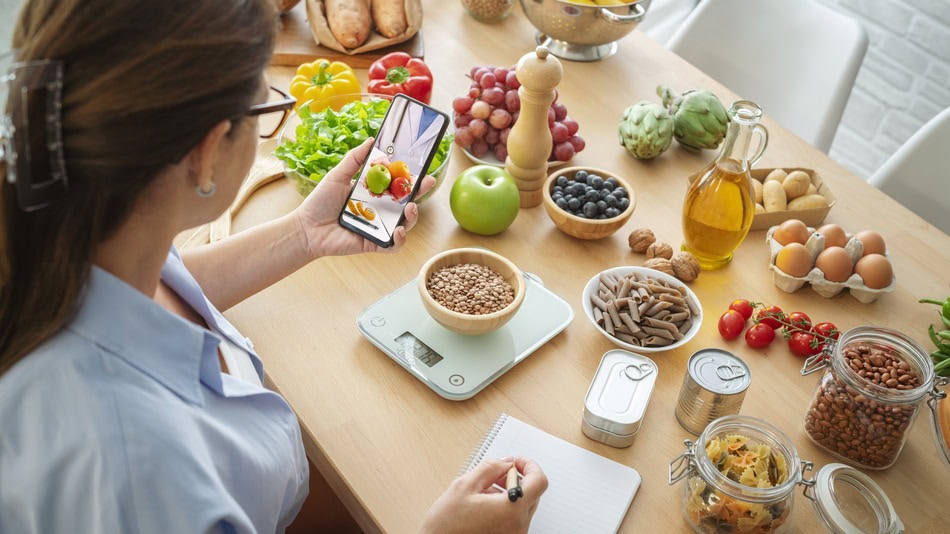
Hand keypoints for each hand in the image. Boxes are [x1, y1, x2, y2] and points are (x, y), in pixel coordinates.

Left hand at [291, 138, 435, 259]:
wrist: (307, 228)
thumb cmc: (320, 202)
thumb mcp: (338, 175)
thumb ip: (355, 159)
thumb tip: (371, 140)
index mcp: (374, 193)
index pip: (397, 184)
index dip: (412, 177)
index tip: (423, 168)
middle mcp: (380, 210)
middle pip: (407, 202)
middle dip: (420, 193)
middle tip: (427, 183)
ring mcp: (379, 227)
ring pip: (405, 223)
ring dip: (413, 216)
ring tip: (410, 208)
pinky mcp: (375, 243)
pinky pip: (394, 245)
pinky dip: (400, 239)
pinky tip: (397, 231)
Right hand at [420, 457, 547, 533]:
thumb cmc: (446, 526)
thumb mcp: (464, 486)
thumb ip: (490, 468)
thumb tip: (505, 462)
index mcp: (511, 510)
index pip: (539, 481)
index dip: (529, 465)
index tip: (517, 461)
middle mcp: (518, 526)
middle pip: (532, 494)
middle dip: (515, 478)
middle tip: (496, 474)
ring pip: (523, 506)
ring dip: (509, 493)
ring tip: (483, 492)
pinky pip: (515, 519)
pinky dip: (504, 507)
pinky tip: (483, 506)